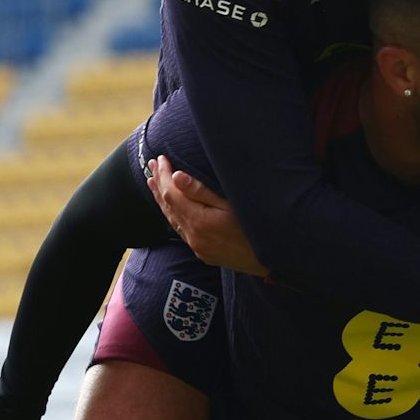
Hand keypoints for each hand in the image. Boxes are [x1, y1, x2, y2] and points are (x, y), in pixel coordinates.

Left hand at [148, 156, 269, 275]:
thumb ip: (202, 191)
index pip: (172, 193)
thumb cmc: (255, 229)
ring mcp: (196, 245)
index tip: (161, 158)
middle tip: (151, 164)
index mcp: (199, 220)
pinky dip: (172, 213)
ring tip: (152, 182)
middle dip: (159, 183)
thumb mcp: (231, 205)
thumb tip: (177, 176)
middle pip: (168, 205)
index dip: (164, 175)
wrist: (268, 261)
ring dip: (161, 199)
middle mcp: (193, 235)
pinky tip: (171, 207)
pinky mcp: (202, 252)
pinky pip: (180, 229)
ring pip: (171, 219)